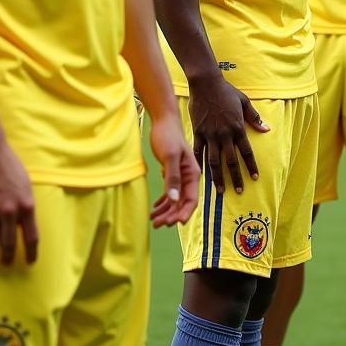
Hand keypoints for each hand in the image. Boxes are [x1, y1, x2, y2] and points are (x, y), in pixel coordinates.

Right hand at [0, 133, 37, 265]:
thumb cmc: (9, 165)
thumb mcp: (25, 184)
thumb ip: (24, 205)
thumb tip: (24, 224)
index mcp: (26, 205)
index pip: (32, 237)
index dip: (31, 252)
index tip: (31, 262)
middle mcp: (9, 210)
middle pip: (10, 243)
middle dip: (9, 257)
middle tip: (7, 265)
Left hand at [148, 108, 199, 226]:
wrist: (163, 121)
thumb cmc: (167, 136)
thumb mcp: (169, 157)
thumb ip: (172, 178)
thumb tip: (173, 200)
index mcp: (192, 174)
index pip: (192, 199)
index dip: (184, 213)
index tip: (174, 223)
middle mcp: (188, 177)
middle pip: (182, 202)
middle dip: (172, 215)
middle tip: (158, 225)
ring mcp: (180, 175)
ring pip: (175, 199)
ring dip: (166, 211)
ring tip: (153, 221)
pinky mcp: (171, 172)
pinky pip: (169, 192)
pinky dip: (163, 202)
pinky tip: (154, 209)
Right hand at [188, 74, 266, 193]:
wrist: (206, 84)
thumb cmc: (226, 92)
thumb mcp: (244, 102)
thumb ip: (254, 118)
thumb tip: (266, 130)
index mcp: (237, 127)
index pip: (246, 152)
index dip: (250, 166)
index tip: (254, 178)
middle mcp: (224, 134)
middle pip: (231, 161)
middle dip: (235, 177)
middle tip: (238, 191)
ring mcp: (210, 134)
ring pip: (214, 161)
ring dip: (218, 177)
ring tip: (220, 190)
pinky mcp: (197, 132)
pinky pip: (199, 151)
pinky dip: (200, 164)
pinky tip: (201, 175)